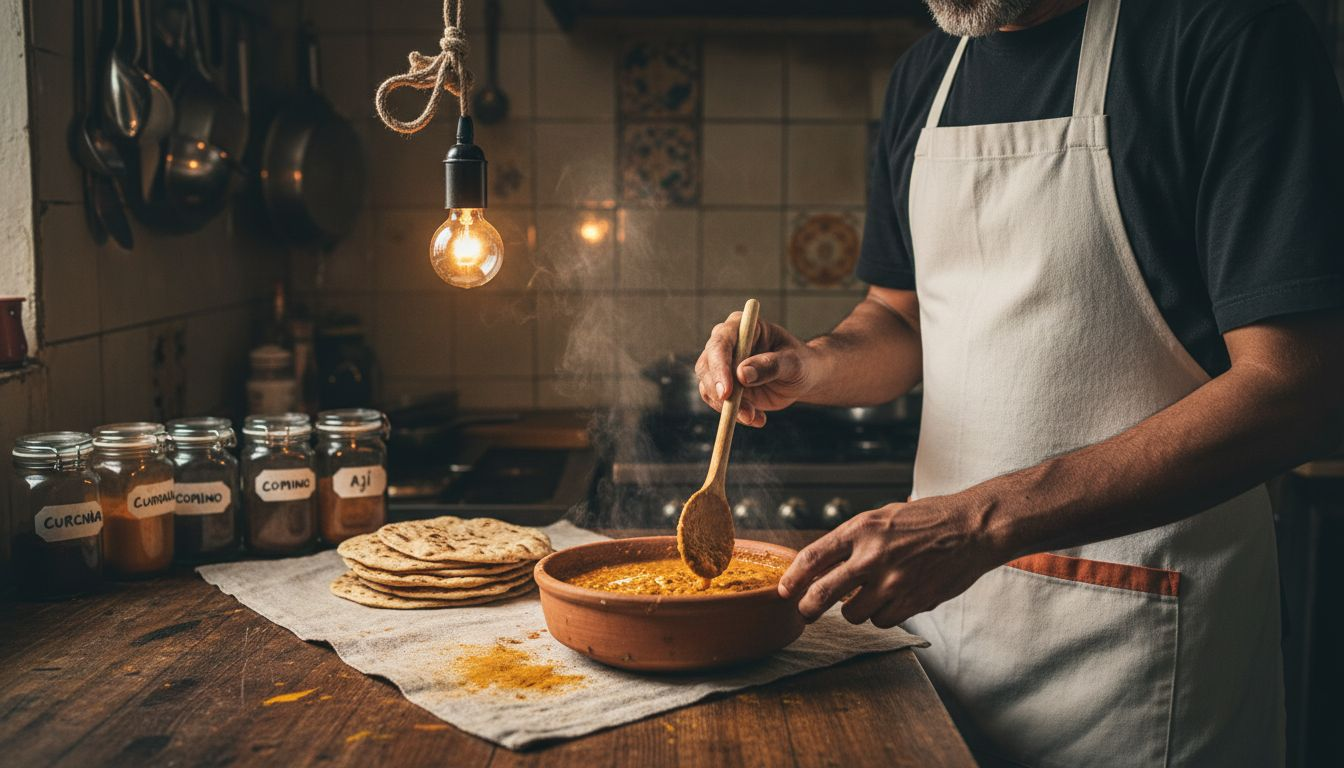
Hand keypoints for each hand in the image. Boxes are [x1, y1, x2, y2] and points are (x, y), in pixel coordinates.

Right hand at [695, 311, 814, 426]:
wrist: (802, 378)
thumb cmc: (800, 362)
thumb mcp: (793, 363)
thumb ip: (770, 365)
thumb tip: (742, 374)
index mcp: (741, 327)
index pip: (720, 343)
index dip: (719, 367)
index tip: (727, 392)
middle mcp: (726, 343)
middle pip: (706, 366)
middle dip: (720, 392)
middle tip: (743, 413)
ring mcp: (722, 366)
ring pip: (708, 387)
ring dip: (729, 407)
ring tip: (755, 417)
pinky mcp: (724, 386)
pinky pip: (718, 403)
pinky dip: (734, 415)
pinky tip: (757, 418)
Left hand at [777, 495, 1002, 627]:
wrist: (971, 529)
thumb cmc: (926, 520)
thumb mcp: (882, 517)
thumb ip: (852, 539)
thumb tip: (821, 564)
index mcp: (861, 529)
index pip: (813, 557)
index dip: (793, 578)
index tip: (785, 590)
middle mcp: (873, 556)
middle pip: (822, 595)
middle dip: (807, 609)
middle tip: (806, 612)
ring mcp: (893, 582)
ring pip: (852, 614)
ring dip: (853, 610)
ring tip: (866, 597)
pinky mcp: (913, 602)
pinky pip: (882, 622)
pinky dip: (881, 616)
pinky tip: (891, 601)